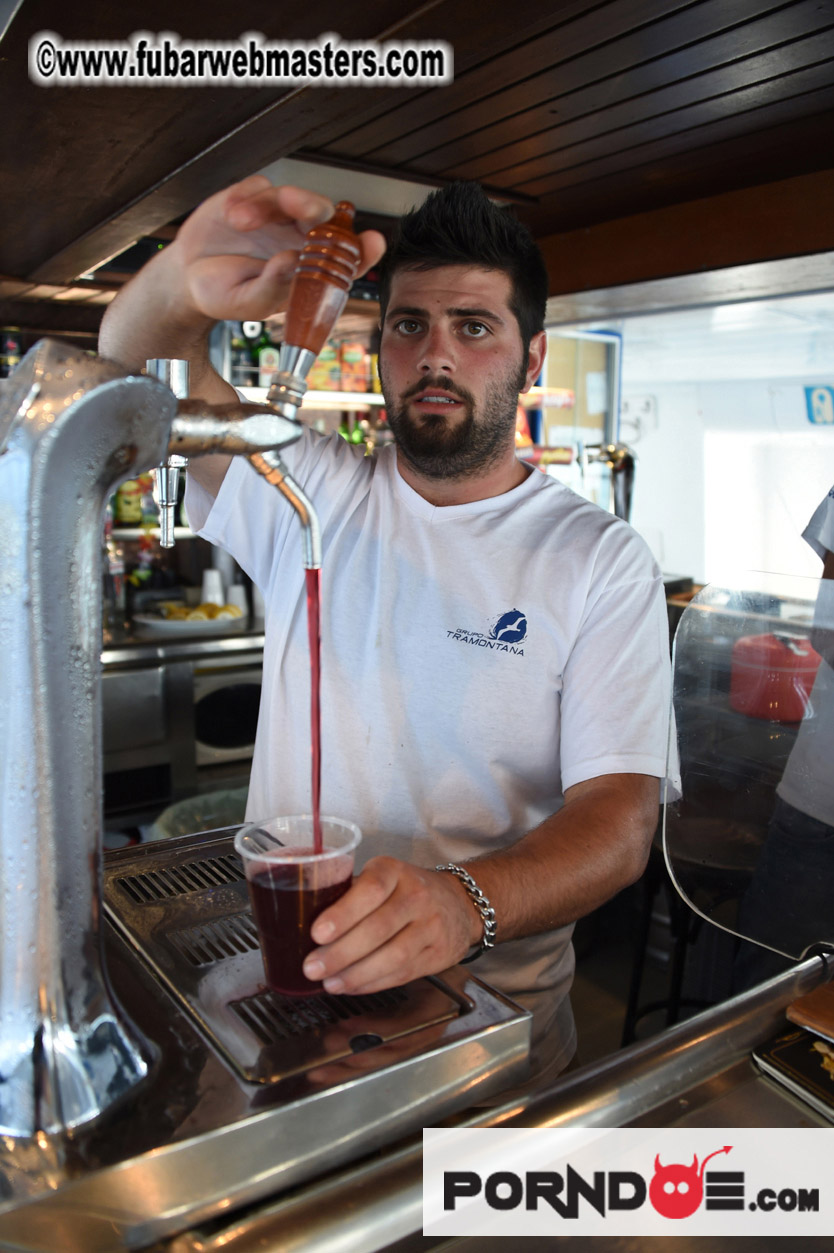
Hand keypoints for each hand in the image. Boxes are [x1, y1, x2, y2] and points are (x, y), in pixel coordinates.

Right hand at [99, 175, 385, 375]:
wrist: (186, 278)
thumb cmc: (224, 294)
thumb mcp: (246, 302)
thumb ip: (271, 287)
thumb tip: (293, 263)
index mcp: (309, 272)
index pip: (347, 259)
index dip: (363, 249)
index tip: (372, 242)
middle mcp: (301, 241)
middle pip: (324, 216)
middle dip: (313, 206)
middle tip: (294, 204)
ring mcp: (279, 218)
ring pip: (289, 196)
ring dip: (266, 204)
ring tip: (239, 220)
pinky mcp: (255, 197)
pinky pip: (260, 186)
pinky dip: (246, 196)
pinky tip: (231, 214)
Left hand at [302, 857, 480, 994]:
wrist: (459, 903)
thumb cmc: (406, 890)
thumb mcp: (382, 877)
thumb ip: (349, 893)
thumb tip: (301, 916)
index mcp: (394, 871)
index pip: (371, 889)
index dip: (343, 913)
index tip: (317, 933)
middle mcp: (417, 896)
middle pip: (378, 928)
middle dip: (341, 952)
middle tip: (312, 966)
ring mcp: (431, 926)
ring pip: (393, 955)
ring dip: (356, 973)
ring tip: (329, 982)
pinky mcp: (437, 954)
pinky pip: (403, 973)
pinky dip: (373, 984)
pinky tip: (352, 986)